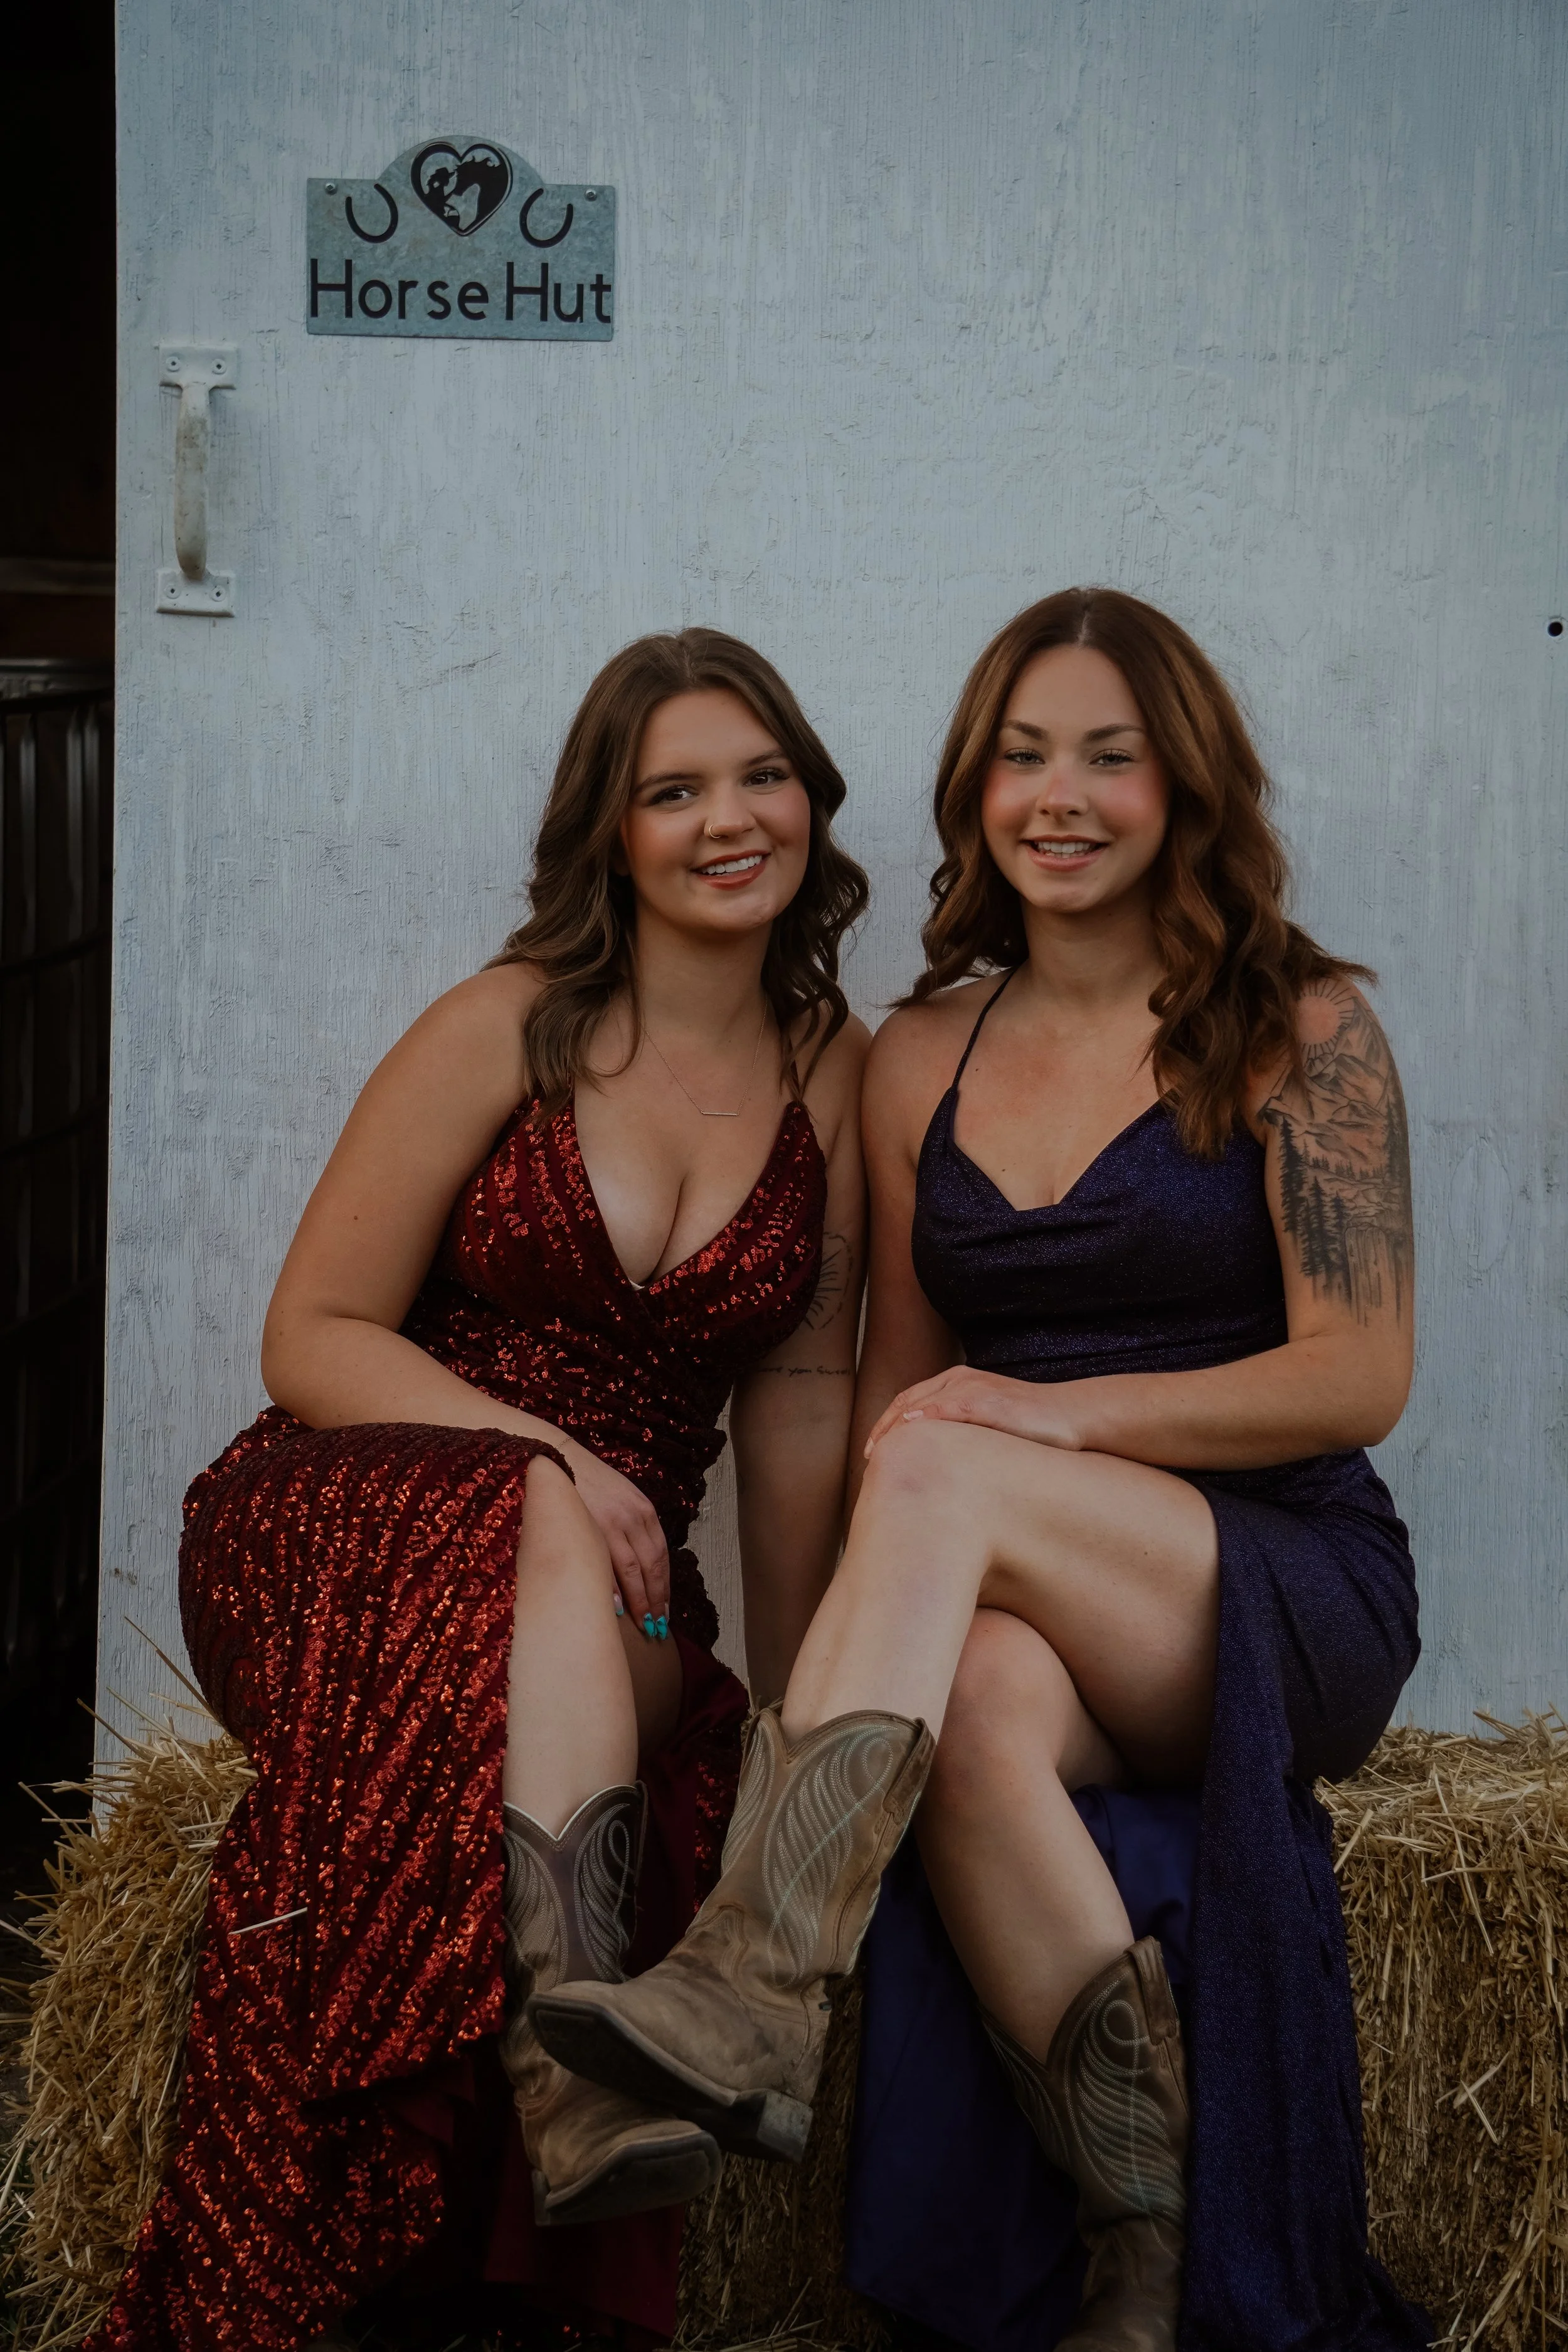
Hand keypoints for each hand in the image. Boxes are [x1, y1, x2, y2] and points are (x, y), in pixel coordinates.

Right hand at [557, 1439, 671, 1634]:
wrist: (557, 1457)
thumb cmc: (588, 1482)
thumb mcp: (620, 1498)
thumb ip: (632, 1526)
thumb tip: (638, 1566)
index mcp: (645, 1511)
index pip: (662, 1555)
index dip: (664, 1585)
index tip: (664, 1608)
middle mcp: (634, 1517)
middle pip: (653, 1566)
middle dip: (656, 1599)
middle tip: (657, 1626)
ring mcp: (613, 1521)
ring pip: (634, 1569)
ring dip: (640, 1600)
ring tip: (643, 1624)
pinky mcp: (590, 1524)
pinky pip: (607, 1562)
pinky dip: (614, 1587)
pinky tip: (617, 1608)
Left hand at [863, 1367, 1086, 1456]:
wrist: (1072, 1416)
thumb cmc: (1031, 1426)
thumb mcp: (985, 1426)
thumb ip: (959, 1432)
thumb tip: (933, 1459)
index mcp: (956, 1383)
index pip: (907, 1402)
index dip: (885, 1427)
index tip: (871, 1453)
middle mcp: (960, 1379)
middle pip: (906, 1402)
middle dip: (883, 1431)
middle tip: (869, 1459)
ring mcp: (974, 1388)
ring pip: (922, 1404)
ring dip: (898, 1429)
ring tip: (881, 1455)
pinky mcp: (989, 1400)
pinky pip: (950, 1408)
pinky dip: (928, 1420)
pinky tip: (913, 1435)